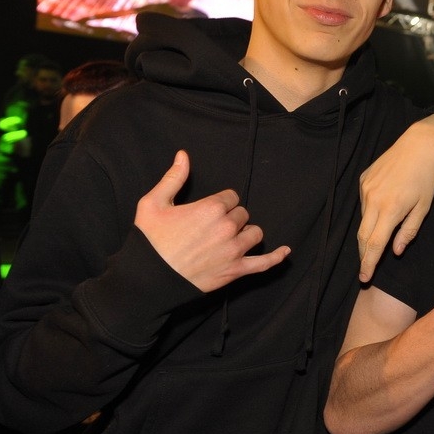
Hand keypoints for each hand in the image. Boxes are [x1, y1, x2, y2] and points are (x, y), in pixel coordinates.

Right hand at [135, 150, 290, 291]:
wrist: (148, 278)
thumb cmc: (149, 240)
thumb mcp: (153, 203)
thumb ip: (174, 177)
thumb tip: (183, 155)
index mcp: (210, 208)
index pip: (231, 197)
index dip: (220, 203)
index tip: (208, 211)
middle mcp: (227, 227)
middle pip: (242, 214)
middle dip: (230, 218)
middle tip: (211, 228)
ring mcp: (234, 250)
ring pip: (254, 233)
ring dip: (245, 234)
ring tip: (229, 239)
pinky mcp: (236, 270)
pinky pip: (264, 263)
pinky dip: (276, 257)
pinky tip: (286, 251)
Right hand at [358, 116, 433, 280]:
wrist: (418, 145)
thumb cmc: (426, 178)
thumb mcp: (423, 207)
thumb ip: (408, 231)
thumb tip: (396, 251)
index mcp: (390, 210)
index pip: (375, 244)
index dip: (369, 263)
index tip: (364, 278)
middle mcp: (373, 200)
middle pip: (363, 236)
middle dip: (364, 255)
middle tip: (365, 269)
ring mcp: (365, 189)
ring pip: (363, 219)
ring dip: (369, 232)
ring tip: (379, 236)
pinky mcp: (363, 180)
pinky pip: (363, 203)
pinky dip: (370, 212)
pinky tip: (382, 208)